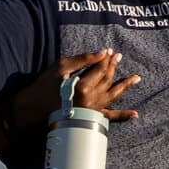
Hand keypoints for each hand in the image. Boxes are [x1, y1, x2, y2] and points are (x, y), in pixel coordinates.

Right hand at [12, 51, 141, 128]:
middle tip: (119, 57)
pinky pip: (109, 117)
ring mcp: (92, 110)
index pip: (100, 68)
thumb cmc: (43, 86)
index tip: (110, 51)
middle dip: (113, 67)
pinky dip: (123, 116)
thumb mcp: (60, 67)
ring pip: (113, 95)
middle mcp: (90, 100)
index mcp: (83, 86)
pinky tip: (134, 114)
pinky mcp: (89, 117)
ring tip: (136, 78)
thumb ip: (82, 59)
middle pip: (107, 79)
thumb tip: (102, 52)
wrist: (32, 109)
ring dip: (125, 86)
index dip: (106, 58)